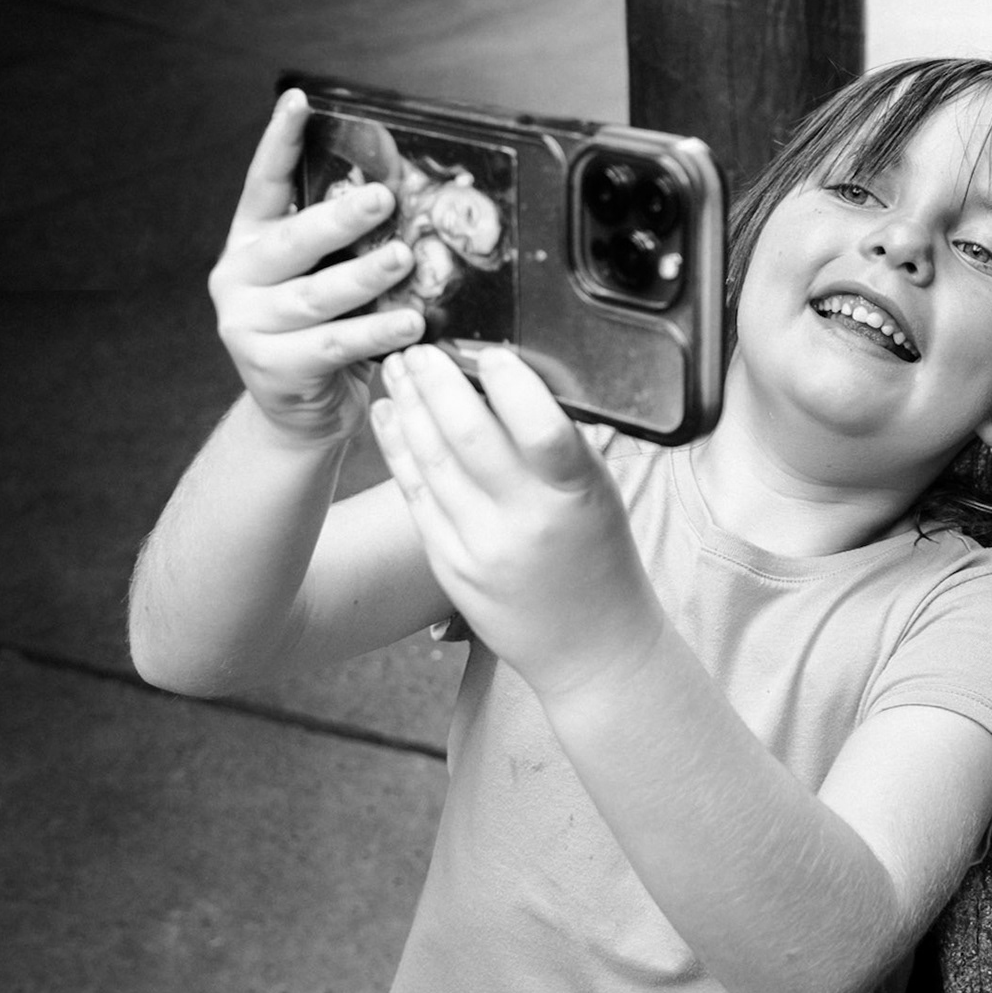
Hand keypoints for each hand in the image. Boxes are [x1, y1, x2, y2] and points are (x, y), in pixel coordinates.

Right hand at [208, 90, 425, 445]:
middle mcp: (239, 276)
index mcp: (253, 239)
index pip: (263, 182)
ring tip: (404, 259)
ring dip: (364, 277)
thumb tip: (412, 191)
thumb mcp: (328, 274)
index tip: (300, 101)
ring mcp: (247, 324)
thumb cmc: (327, 329)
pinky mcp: (269, 368)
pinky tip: (410, 323)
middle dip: (340, 218)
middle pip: (291, 240)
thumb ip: (347, 241)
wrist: (302, 410)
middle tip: (384, 198)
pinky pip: (331, 345)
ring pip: (314, 296)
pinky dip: (373, 334)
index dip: (281, 141)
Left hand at [371, 345, 664, 699]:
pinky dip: (399, 450)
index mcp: (577, 496)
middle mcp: (527, 522)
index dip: (511, 386)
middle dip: (439, 385)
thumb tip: (513, 380)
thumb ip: (561, 447)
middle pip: (470, 439)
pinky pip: (417, 497)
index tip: (489, 350)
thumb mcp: (599, 494)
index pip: (542, 431)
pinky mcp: (450, 565)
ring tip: (397, 369)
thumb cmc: (601, 556)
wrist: (590, 644)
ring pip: (433, 463)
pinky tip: (389, 417)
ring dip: (410, 408)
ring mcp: (482, 547)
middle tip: (420, 348)